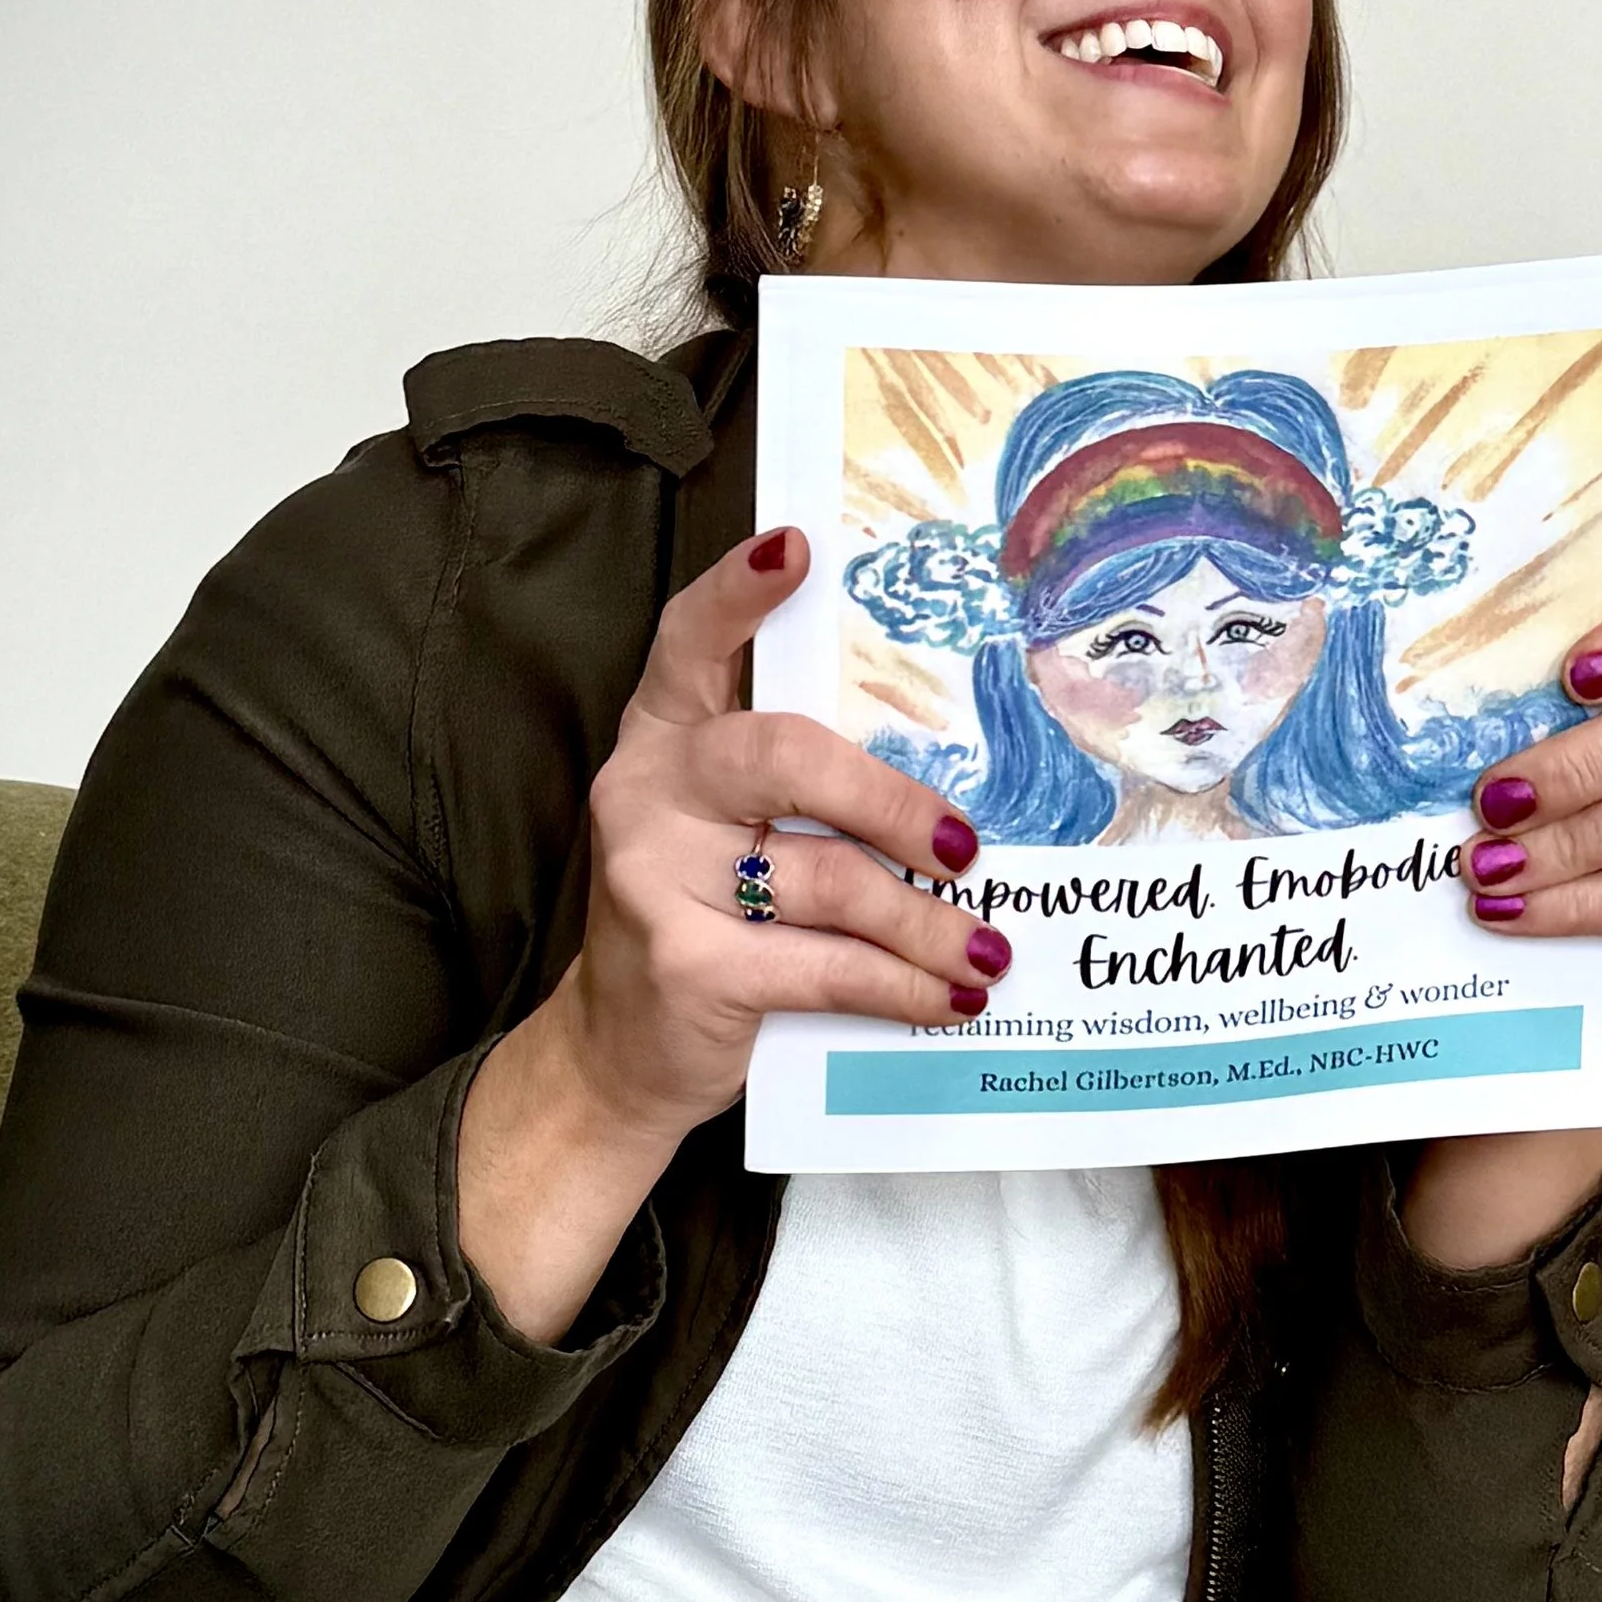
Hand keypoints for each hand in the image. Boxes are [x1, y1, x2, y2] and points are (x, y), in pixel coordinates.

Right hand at [460, 526, 1004, 1337]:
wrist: (616, 1054)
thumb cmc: (703, 921)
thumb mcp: (726, 833)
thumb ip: (798, 789)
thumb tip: (952, 786)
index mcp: (662, 735)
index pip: (689, 641)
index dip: (739, 593)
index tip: (796, 547)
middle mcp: (647, 791)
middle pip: (786, 757)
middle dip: (894, 803)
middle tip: (966, 847)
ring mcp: (656, 878)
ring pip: (830, 879)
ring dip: (926, 922)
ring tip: (985, 945)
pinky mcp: (687, 966)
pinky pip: (827, 968)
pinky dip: (903, 985)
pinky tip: (951, 996)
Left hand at [1462, 584, 1601, 1009]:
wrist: (1567, 940)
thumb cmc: (1529, 818)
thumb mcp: (1504, 745)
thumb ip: (1492, 706)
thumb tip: (1387, 676)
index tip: (1573, 673)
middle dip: (1582, 761)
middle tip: (1494, 798)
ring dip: (1570, 841)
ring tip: (1487, 865)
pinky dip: (1578, 905)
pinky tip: (1512, 909)